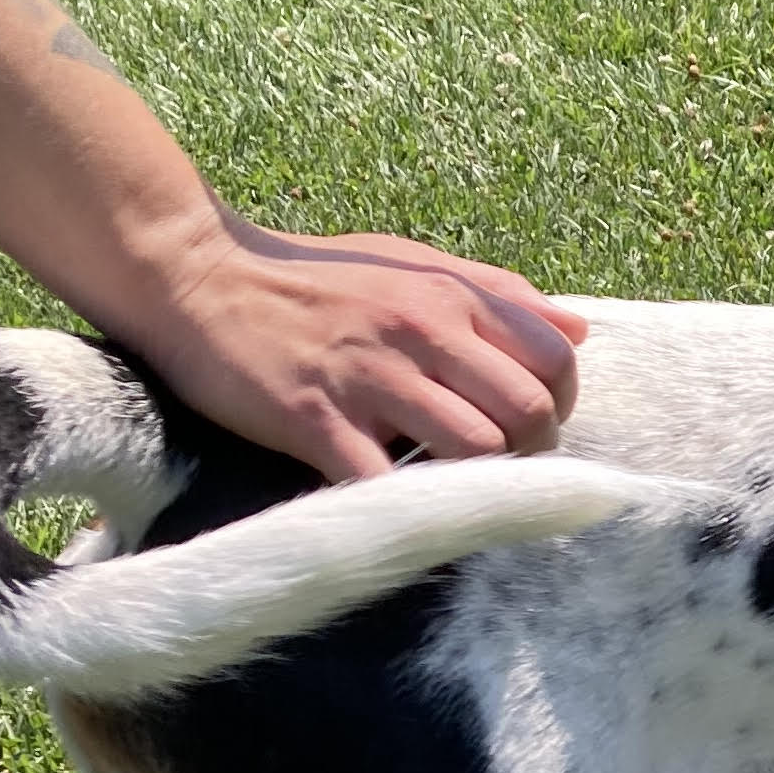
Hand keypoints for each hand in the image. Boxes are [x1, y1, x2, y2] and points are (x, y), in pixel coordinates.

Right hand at [122, 200, 587, 482]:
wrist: (196, 276)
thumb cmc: (312, 279)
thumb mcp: (411, 262)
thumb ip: (496, 294)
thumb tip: (577, 329)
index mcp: (450, 296)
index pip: (556, 362)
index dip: (561, 407)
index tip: (530, 428)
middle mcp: (421, 332)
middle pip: (529, 413)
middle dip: (530, 456)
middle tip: (498, 471)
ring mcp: (370, 379)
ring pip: (474, 450)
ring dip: (476, 485)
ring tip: (452, 489)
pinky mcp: (316, 422)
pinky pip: (387, 485)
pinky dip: (405, 510)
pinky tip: (399, 509)